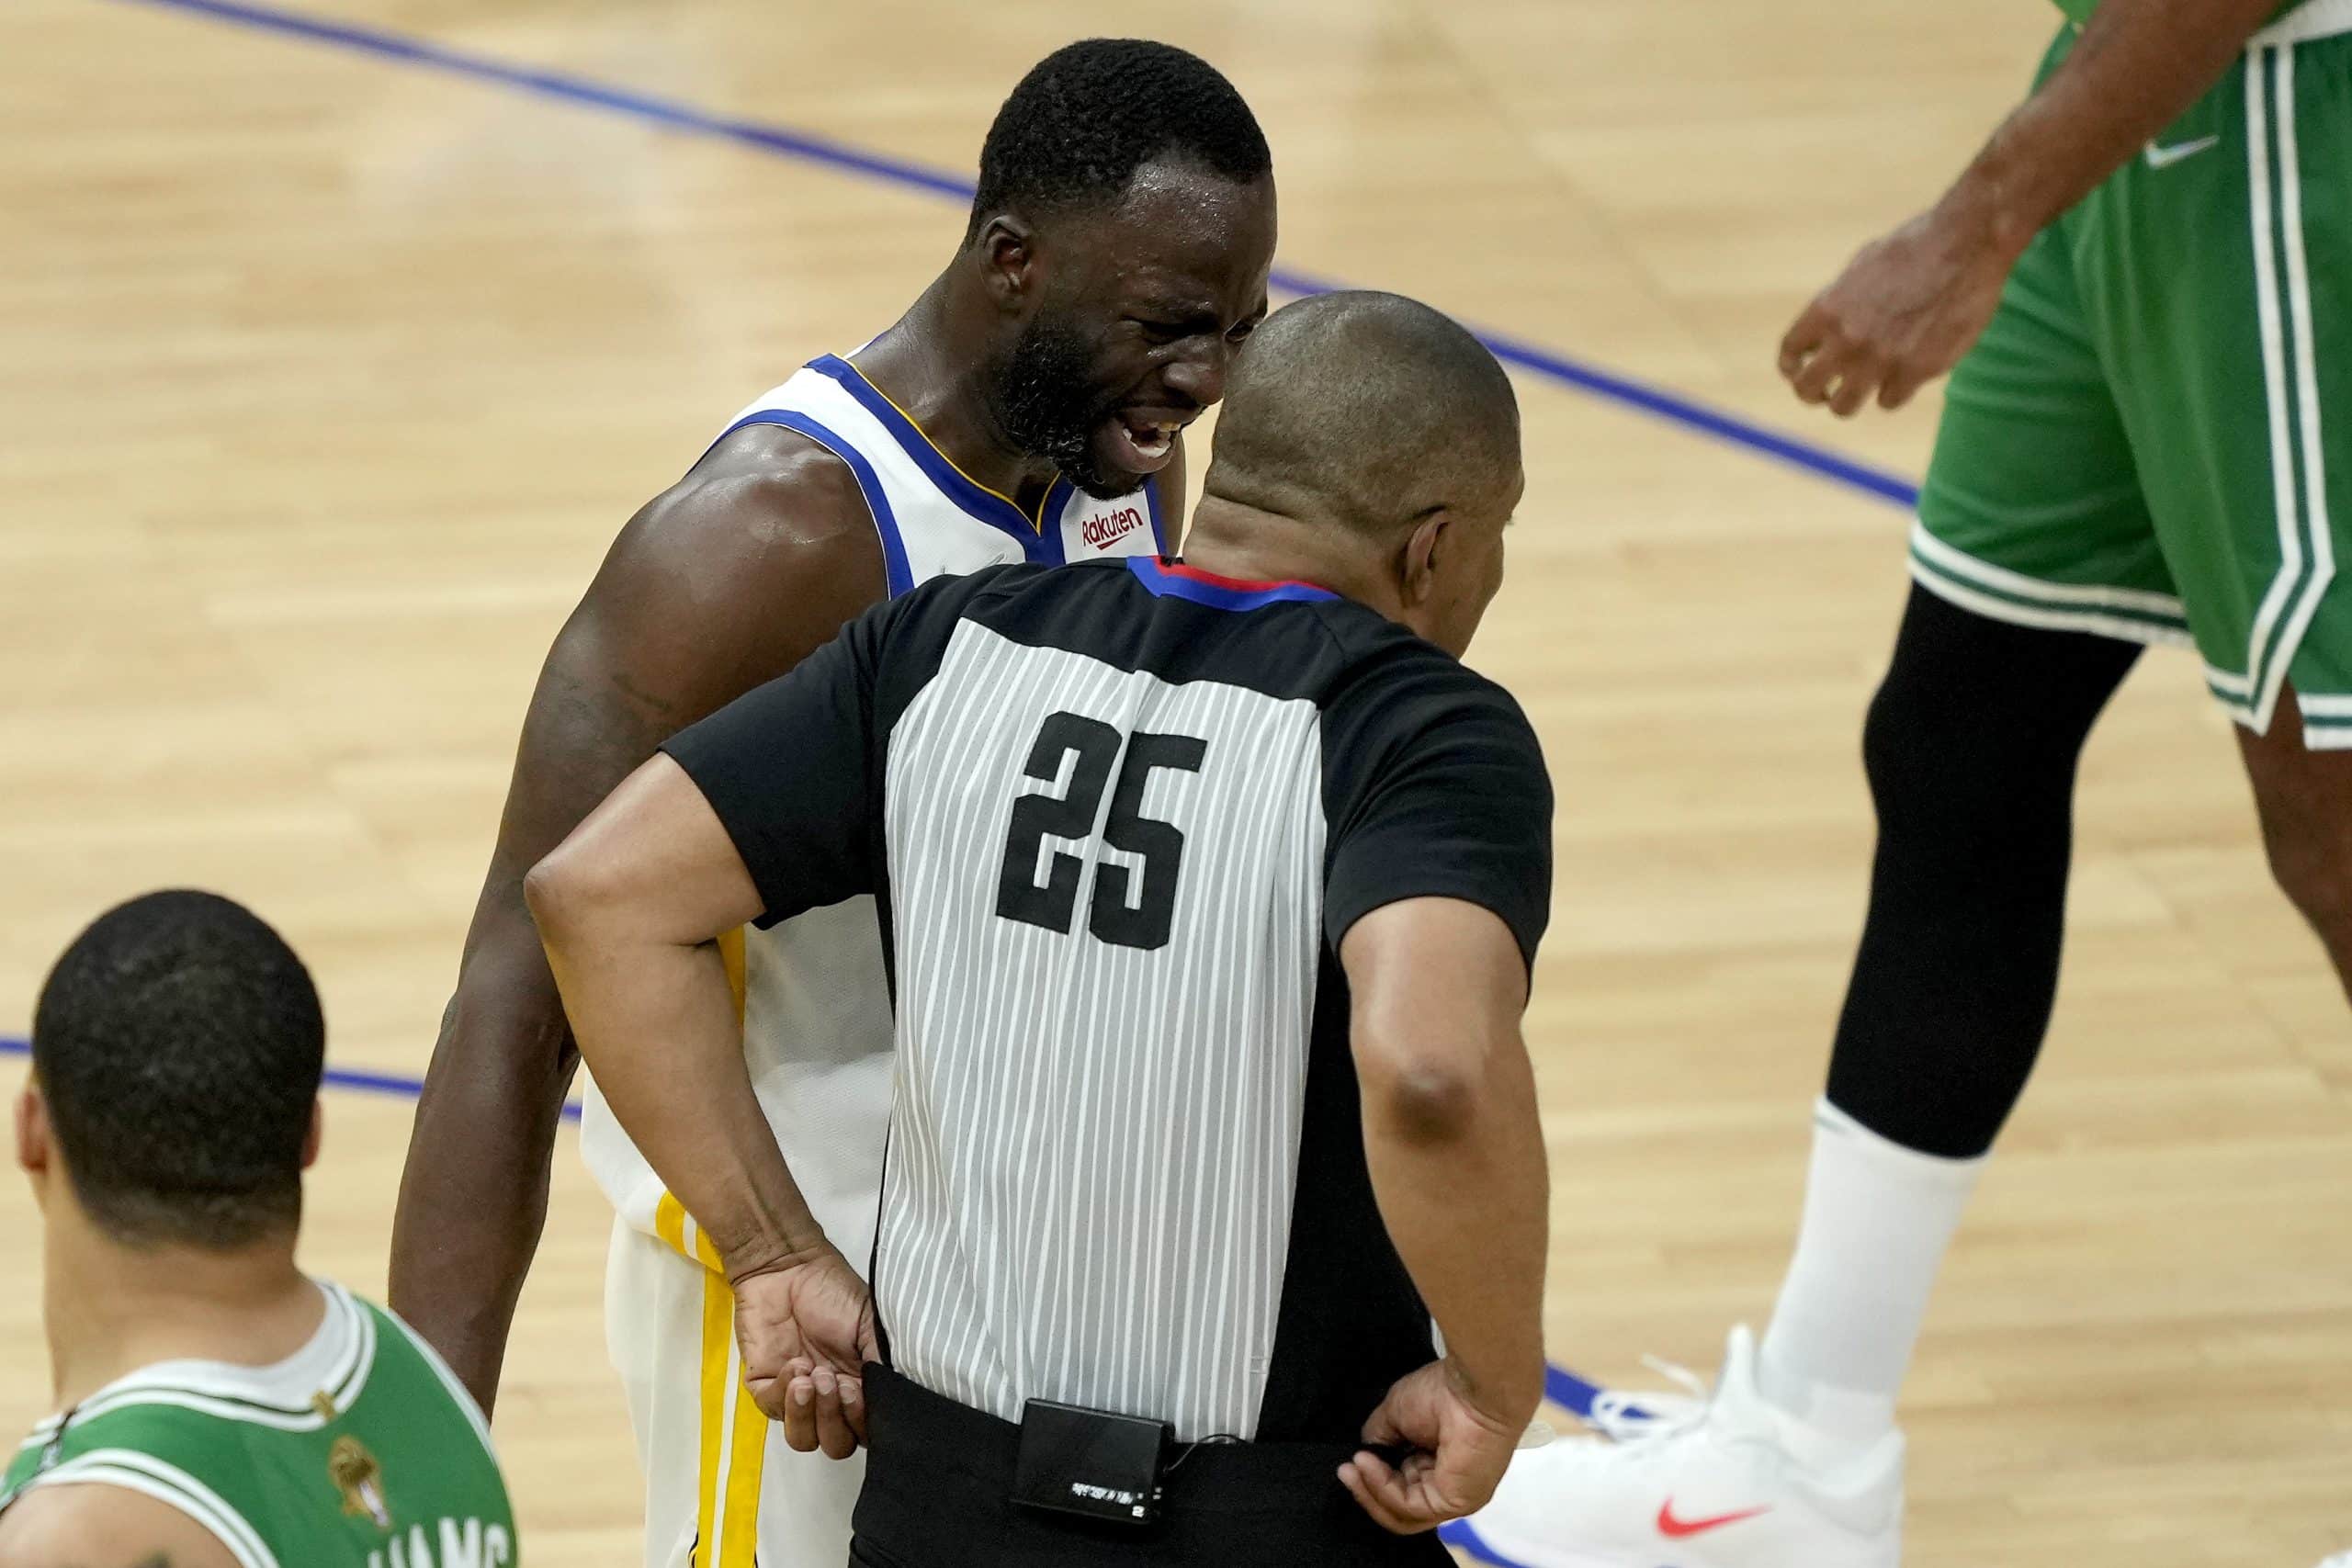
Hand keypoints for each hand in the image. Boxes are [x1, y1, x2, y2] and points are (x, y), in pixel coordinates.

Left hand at [730, 1249, 878, 1457]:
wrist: (788, 1268)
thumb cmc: (834, 1294)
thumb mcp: (873, 1327)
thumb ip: (884, 1366)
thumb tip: (895, 1404)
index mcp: (860, 1389)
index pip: (865, 1431)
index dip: (861, 1423)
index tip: (857, 1390)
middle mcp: (830, 1401)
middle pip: (836, 1443)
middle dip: (833, 1420)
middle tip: (831, 1380)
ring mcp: (797, 1398)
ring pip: (802, 1439)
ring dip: (807, 1414)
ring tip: (809, 1377)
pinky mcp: (765, 1388)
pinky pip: (774, 1411)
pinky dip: (785, 1392)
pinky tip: (795, 1363)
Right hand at [1338, 1358, 1528, 1534]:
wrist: (1473, 1388)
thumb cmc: (1444, 1392)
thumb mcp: (1396, 1413)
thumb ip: (1380, 1439)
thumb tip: (1364, 1456)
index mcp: (1437, 1464)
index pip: (1401, 1487)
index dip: (1373, 1479)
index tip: (1350, 1462)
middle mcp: (1446, 1484)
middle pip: (1398, 1507)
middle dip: (1366, 1490)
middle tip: (1344, 1471)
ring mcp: (1452, 1496)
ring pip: (1401, 1514)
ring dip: (1370, 1492)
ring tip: (1352, 1468)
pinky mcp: (1454, 1502)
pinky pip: (1408, 1507)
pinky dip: (1381, 1489)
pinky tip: (1367, 1464)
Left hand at [1778, 196, 2022, 415]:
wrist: (1966, 243)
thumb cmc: (1916, 246)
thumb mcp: (1862, 266)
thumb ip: (1838, 303)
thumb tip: (1824, 332)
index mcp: (1827, 309)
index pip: (1789, 352)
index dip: (1791, 367)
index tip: (1799, 371)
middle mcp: (1846, 339)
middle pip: (1807, 389)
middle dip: (1813, 394)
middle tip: (1824, 393)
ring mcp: (1880, 358)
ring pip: (1844, 406)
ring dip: (1849, 400)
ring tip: (1860, 391)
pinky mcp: (1915, 370)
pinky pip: (1889, 402)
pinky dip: (1894, 392)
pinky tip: (1903, 376)